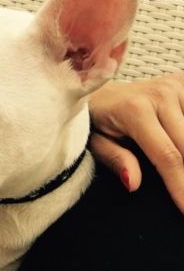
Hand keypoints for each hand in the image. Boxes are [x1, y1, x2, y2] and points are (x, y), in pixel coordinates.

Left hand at [88, 73, 183, 211]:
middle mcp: (159, 95)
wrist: (98, 88)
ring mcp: (174, 87)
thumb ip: (116, 160)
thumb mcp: (97, 141)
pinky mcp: (183, 83)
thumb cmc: (96, 118)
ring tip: (182, 176)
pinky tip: (181, 142)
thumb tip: (133, 183)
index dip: (182, 187)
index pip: (168, 157)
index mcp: (135, 111)